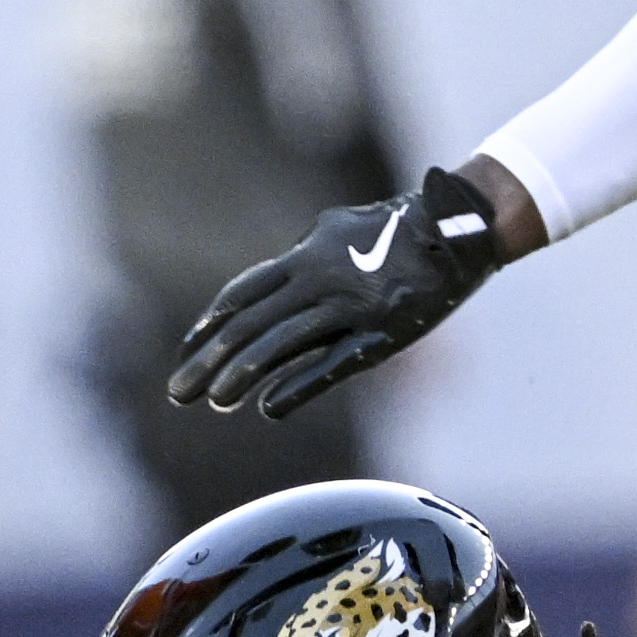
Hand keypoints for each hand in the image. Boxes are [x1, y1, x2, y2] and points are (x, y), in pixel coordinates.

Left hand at [170, 166, 501, 417]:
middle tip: (177, 393)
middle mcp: (320, 279)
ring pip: (282, 345)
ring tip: (212, 402)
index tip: (186, 351)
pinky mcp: (383, 334)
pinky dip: (298, 386)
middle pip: (250, 324)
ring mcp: (350, 307)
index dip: (209, 326)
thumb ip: (304, 257)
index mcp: (307, 255)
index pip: (242, 294)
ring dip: (241, 375)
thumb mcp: (341, 230)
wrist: (460, 228)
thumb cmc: (398, 229)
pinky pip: (332, 365)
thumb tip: (273, 284)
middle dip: (208, 360)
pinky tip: (269, 408)